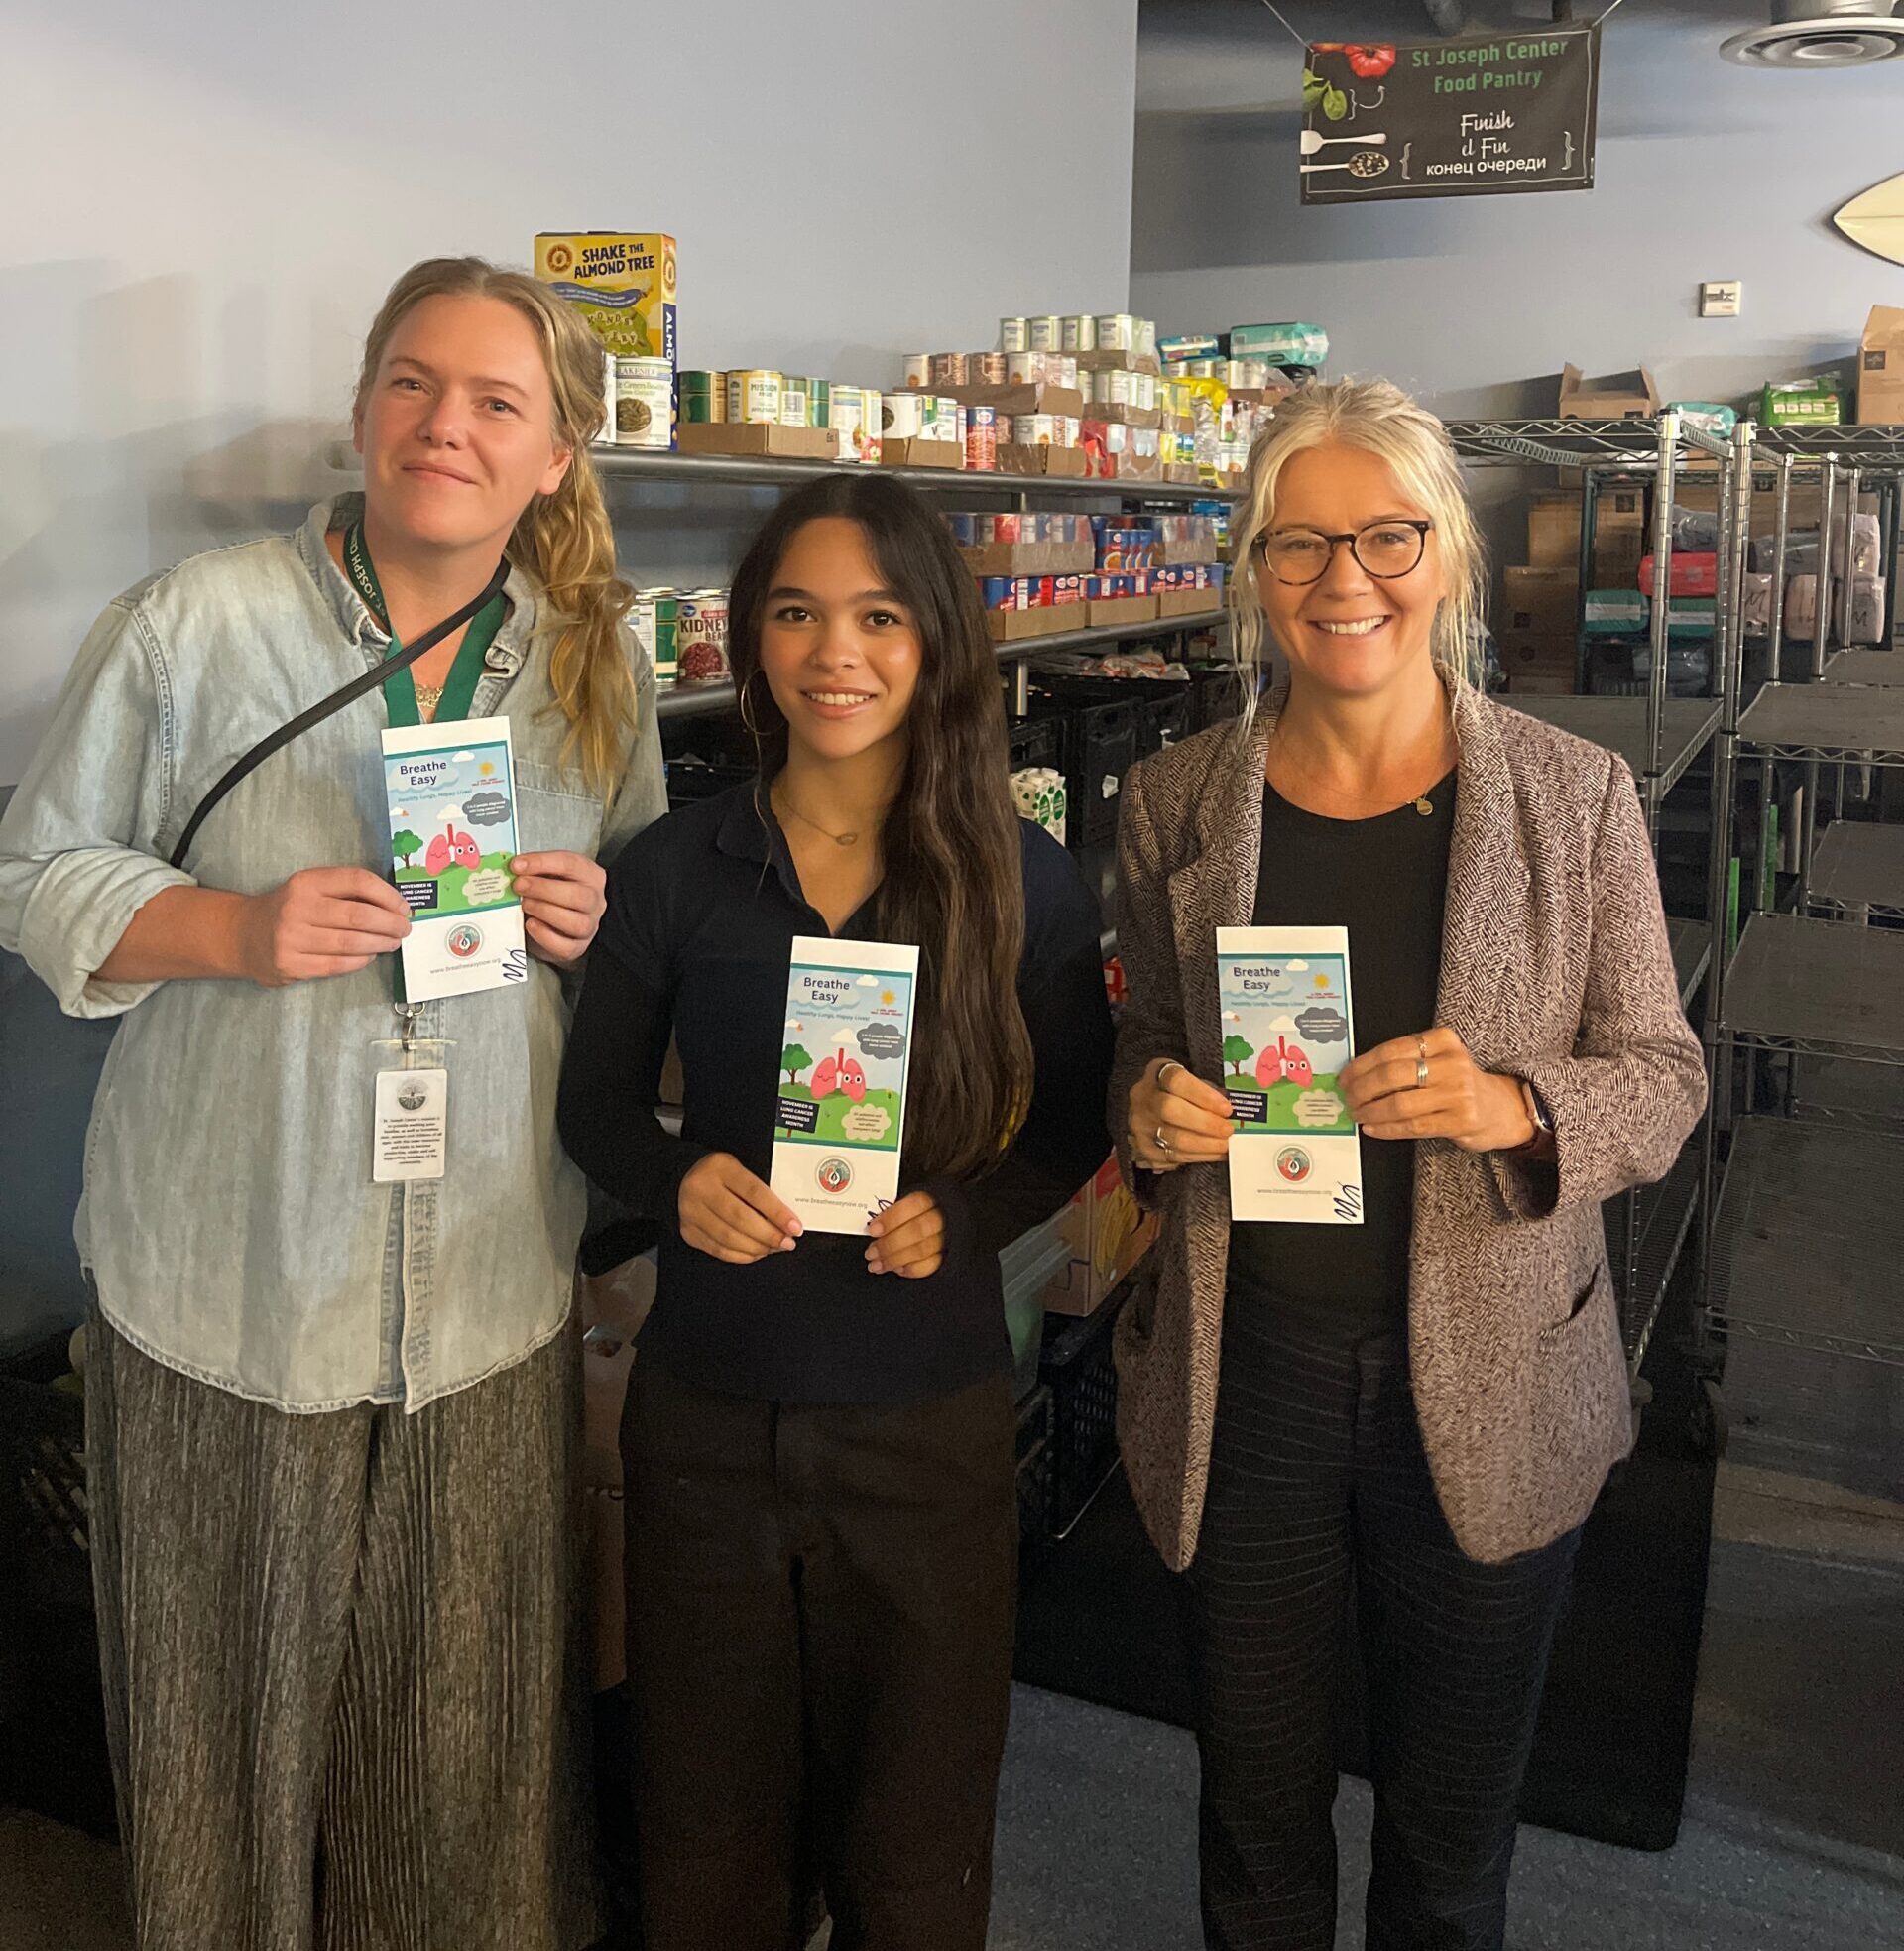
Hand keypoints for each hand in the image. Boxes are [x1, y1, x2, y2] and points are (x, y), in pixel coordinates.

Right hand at [235, 868, 410, 986]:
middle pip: (359, 915)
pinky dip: (360, 961)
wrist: (242, 935)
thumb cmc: (288, 909)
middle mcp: (297, 908)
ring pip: (351, 943)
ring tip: (392, 942)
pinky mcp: (290, 965)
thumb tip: (394, 905)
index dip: (388, 895)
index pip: (358, 881)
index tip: (404, 907)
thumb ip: (344, 892)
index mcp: (306, 882)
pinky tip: (370, 956)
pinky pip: (337, 964)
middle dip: (390, 924)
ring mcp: (292, 938)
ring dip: (380, 944)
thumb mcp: (309, 889)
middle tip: (404, 929)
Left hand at [512, 851, 606, 965]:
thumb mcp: (548, 874)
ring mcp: (590, 926)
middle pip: (578, 896)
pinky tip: (530, 924)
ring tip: (524, 905)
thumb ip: (534, 870)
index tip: (516, 865)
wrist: (559, 920)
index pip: (570, 864)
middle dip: (543, 889)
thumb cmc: (553, 891)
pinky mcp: (578, 947)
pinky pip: (566, 947)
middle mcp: (595, 901)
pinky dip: (545, 936)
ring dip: (545, 911)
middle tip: (518, 886)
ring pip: (576, 923)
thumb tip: (513, 870)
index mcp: (590, 875)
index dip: (541, 863)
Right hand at [678, 1153, 801, 1263]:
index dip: (777, 1213)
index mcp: (721, 1168)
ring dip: (758, 1248)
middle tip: (787, 1242)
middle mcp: (702, 1189)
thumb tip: (786, 1219)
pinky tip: (757, 1252)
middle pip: (740, 1219)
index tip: (795, 1227)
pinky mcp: (689, 1232)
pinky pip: (719, 1250)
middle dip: (769, 1235)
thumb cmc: (720, 1174)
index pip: (754, 1192)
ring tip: (775, 1247)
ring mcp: (692, 1212)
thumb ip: (760, 1190)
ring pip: (729, 1238)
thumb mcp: (740, 1168)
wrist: (683, 1177)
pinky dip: (742, 1255)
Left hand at [866, 1190, 945, 1278]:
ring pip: (923, 1250)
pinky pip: (931, 1265)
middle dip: (890, 1244)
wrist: (932, 1220)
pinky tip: (897, 1269)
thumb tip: (873, 1224)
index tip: (873, 1230)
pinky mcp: (945, 1255)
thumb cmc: (910, 1212)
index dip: (892, 1218)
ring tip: (877, 1265)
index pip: (915, 1205)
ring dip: (895, 1260)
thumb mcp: (902, 1201)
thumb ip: (891, 1211)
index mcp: (931, 1198)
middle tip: (871, 1253)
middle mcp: (941, 1217)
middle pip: (918, 1230)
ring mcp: (945, 1237)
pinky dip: (911, 1270)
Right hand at [1127, 1056, 1234, 1173]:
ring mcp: (1141, 1125)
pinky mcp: (1144, 1148)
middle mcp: (1143, 1098)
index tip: (1226, 1108)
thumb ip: (1208, 1091)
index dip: (1203, 1095)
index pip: (1177, 1081)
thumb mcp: (1192, 1081)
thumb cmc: (1179, 1094)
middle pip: (1170, 1110)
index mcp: (1157, 1074)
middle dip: (1205, 1123)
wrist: (1151, 1111)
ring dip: (1205, 1144)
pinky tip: (1213, 1153)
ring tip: (1226, 1145)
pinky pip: (1172, 1156)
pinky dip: (1198, 1157)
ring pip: (1173, 1138)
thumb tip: (1234, 1105)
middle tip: (1228, 1130)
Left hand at [1339, 1027, 1535, 1153]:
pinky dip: (1387, 1128)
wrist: (1500, 1108)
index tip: (1345, 1077)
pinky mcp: (1460, 1120)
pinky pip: (1413, 1125)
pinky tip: (1373, 1127)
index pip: (1391, 1050)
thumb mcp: (1439, 1060)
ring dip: (1371, 1110)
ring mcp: (1458, 1093)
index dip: (1361, 1065)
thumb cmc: (1458, 1083)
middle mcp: (1453, 1063)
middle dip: (1362, 1088)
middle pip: (1393, 1075)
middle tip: (1348, 1097)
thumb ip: (1405, 1061)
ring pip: (1400, 1102)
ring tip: (1358, 1113)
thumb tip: (1356, 1074)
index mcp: (1443, 1040)